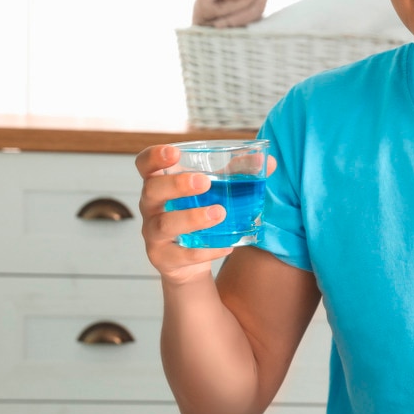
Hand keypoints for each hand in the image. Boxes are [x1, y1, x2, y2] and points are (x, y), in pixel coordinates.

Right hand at [136, 144, 275, 284]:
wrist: (189, 261)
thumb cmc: (200, 212)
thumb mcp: (215, 192)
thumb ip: (238, 174)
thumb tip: (268, 161)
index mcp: (160, 183)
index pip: (144, 165)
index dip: (154, 157)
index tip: (174, 153)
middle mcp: (151, 206)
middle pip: (152, 190)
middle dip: (176, 185)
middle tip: (204, 182)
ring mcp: (153, 233)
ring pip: (165, 224)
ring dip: (193, 218)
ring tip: (220, 213)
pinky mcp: (163, 258)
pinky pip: (182, 255)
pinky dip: (206, 250)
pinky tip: (226, 245)